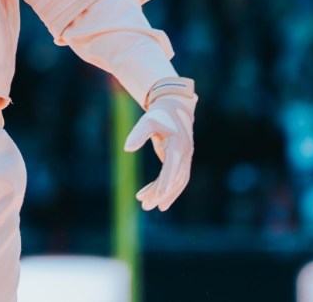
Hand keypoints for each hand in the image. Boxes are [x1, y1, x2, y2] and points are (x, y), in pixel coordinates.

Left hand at [124, 87, 195, 210]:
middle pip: (175, 179)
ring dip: (163, 195)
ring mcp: (185, 158)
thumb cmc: (159, 114)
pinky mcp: (181, 160)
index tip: (157, 196)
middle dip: (161, 194)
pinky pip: (176, 178)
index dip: (165, 183)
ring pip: (176, 182)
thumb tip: (127, 149)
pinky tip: (158, 199)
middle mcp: (185, 154)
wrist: (174, 106)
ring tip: (147, 206)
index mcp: (178, 145)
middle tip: (145, 206)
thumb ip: (137, 134)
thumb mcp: (147, 121)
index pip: (172, 168)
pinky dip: (168, 189)